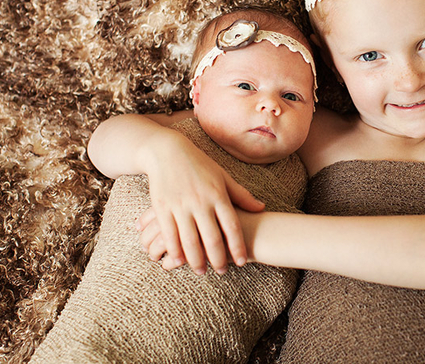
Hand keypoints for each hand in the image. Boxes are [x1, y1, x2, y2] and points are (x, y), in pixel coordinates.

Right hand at [141, 129, 264, 273]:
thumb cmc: (199, 164)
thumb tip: (262, 208)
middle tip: (222, 272)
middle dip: (218, 259)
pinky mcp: (162, 208)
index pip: (232, 226)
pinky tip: (179, 261)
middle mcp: (200, 202)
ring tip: (201, 271)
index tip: (242, 261)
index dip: (238, 246)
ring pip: (190, 241)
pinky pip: (169, 235)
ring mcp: (180, 206)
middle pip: (212, 238)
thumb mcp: (222, 176)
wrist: (167, 151)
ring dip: (196, 260)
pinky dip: (174, 251)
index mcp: (218, 195)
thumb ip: (241, 195)